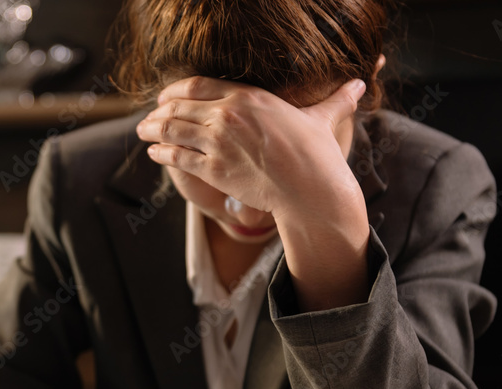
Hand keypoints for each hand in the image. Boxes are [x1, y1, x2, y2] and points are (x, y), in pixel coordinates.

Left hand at [136, 77, 371, 310]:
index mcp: (248, 96)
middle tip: (148, 116)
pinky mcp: (214, 169)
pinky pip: (177, 156)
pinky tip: (154, 152)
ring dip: (152, 129)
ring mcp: (218, 142)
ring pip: (172, 130)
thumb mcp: (321, 120)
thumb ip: (333, 100)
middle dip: (158, 110)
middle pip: (178, 106)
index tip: (166, 96)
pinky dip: (161, 152)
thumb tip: (358, 85)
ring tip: (143, 132)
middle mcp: (228, 115)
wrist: (310, 189)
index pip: (197, 85)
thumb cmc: (317, 155)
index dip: (174, 90)